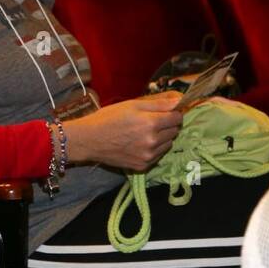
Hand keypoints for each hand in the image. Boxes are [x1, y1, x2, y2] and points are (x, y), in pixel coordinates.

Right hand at [64, 91, 183, 171]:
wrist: (88, 140)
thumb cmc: (108, 118)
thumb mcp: (132, 105)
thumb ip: (158, 103)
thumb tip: (180, 101)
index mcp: (151, 123)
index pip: (178, 118)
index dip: (173, 113)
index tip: (164, 112)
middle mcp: (153, 141)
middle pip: (175, 131)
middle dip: (167, 125)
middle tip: (151, 122)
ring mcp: (148, 155)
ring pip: (168, 144)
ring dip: (162, 138)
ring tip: (144, 134)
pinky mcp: (143, 166)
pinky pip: (158, 156)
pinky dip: (154, 149)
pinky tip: (139, 144)